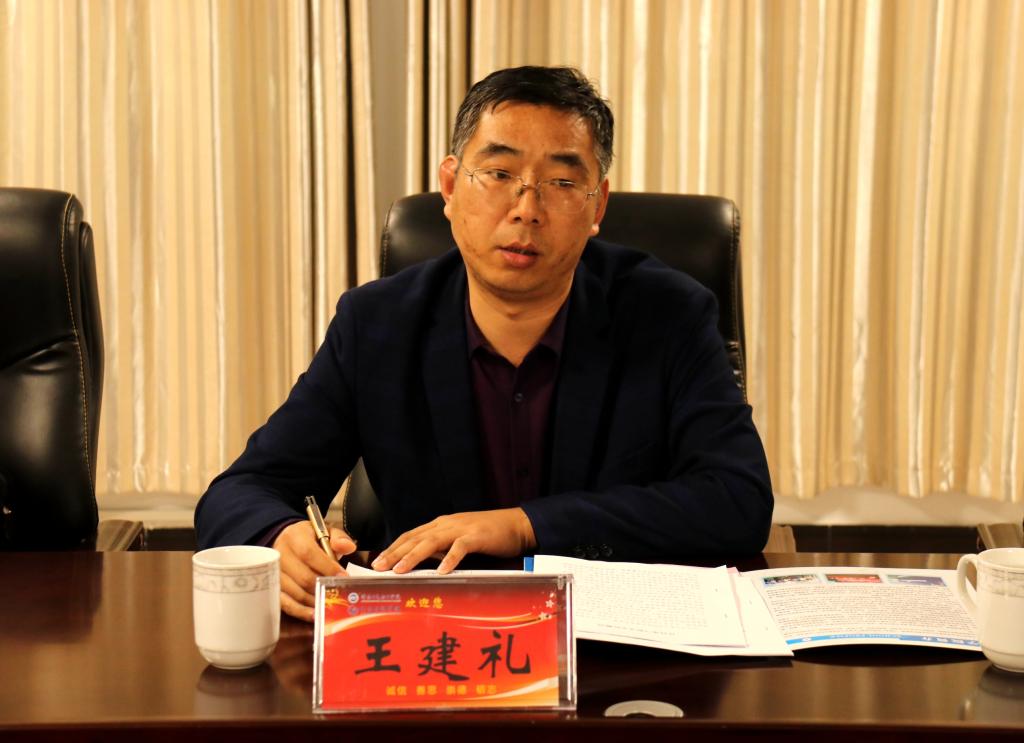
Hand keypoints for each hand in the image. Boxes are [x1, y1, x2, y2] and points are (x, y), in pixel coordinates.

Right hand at [272, 521, 356, 621]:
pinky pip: (284, 603)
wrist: (287, 542)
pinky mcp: (272, 588)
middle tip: (338, 594)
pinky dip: (300, 611)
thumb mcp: (326, 532)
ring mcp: (273, 573)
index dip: (326, 567)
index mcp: (294, 536)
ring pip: (294, 592)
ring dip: (313, 601)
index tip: (343, 577)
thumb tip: (348, 547)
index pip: (308, 553)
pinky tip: (314, 615)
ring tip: (329, 605)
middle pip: (302, 576)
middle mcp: (280, 554)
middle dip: (322, 587)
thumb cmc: (310, 539)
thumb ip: (339, 538)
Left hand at [371, 508, 535, 573]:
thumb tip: (421, 564)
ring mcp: (461, 529)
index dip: (393, 549)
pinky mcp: (477, 536)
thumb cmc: (487, 535)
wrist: (516, 524)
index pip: (410, 536)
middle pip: (415, 538)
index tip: (377, 563)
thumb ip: (441, 548)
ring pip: (431, 541)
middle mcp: (446, 524)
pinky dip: (450, 558)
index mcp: (440, 525)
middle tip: (378, 568)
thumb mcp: (458, 539)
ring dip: (414, 556)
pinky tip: (442, 571)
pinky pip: (460, 547)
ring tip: (400, 570)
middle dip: (395, 553)